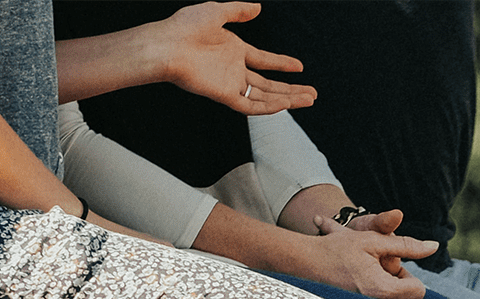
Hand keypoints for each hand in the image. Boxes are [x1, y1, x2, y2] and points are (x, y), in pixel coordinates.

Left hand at [159, 2, 315, 114]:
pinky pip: (250, 106)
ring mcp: (230, 84)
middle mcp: (234, 70)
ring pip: (265, 97)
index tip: (299, 67)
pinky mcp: (224, 95)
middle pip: (269, 84)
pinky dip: (268, 107)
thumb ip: (238, 10)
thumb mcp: (216, 11)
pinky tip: (285, 104)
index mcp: (233, 50)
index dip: (282, 64)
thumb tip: (258, 7)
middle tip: (312, 94)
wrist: (167, 45)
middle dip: (291, 89)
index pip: (264, 61)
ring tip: (308, 100)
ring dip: (287, 99)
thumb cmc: (184, 27)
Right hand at [298, 219, 436, 298]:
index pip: (418, 290)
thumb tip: (434, 246)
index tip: (391, 265)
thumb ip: (406, 244)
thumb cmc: (337, 249)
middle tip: (382, 272)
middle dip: (402, 288)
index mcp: (381, 289)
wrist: (303, 263)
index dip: (410, 275)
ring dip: (389, 293)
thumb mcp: (374, 240)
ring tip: (371, 277)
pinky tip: (361, 285)